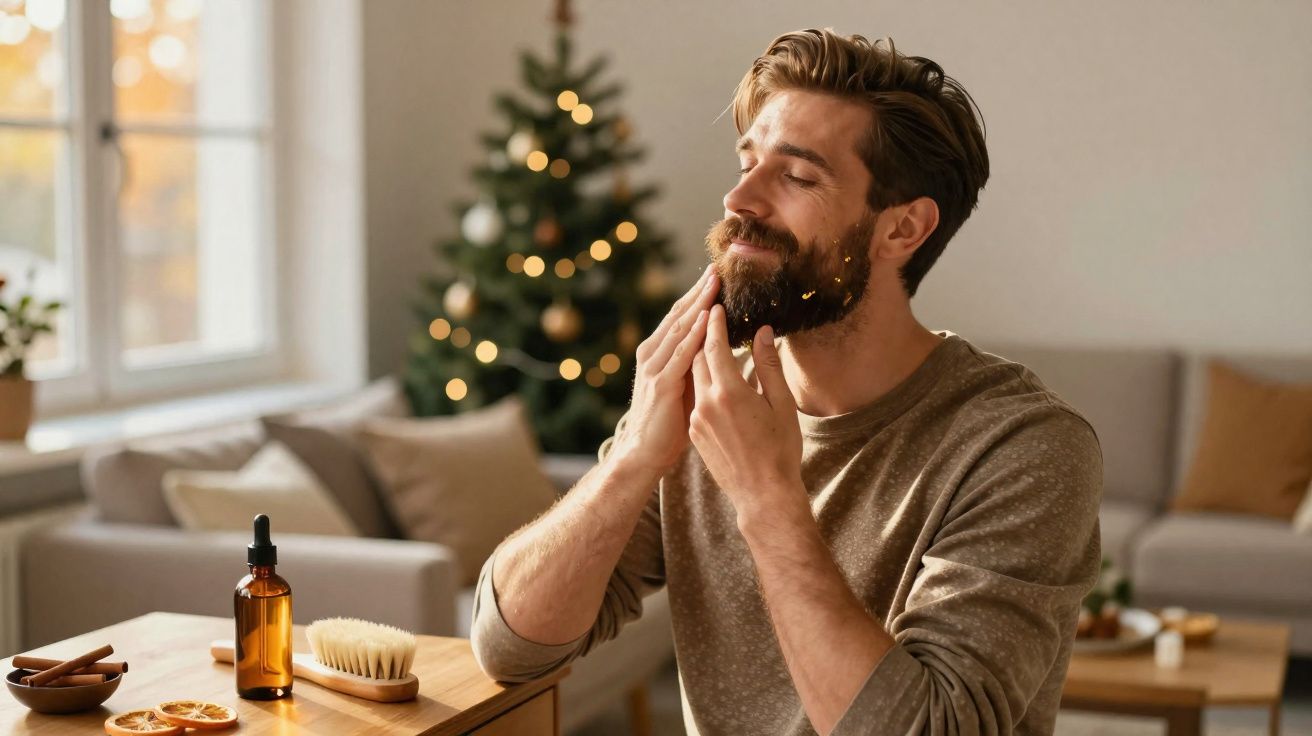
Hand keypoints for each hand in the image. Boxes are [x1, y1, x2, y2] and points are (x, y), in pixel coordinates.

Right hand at [609, 265, 718, 476]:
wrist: (644, 453)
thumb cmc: (669, 424)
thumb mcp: (684, 387)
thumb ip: (696, 364)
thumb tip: (719, 346)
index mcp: (658, 353)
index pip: (680, 317)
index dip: (697, 295)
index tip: (715, 276)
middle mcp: (652, 354)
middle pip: (679, 315)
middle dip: (699, 291)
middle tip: (717, 267)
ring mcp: (655, 367)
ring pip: (680, 327)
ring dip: (698, 303)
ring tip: (715, 282)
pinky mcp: (661, 383)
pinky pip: (682, 353)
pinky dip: (695, 333)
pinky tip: (708, 317)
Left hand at [690, 305, 803, 517]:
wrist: (762, 494)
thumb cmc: (780, 449)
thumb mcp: (781, 404)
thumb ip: (768, 366)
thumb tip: (762, 332)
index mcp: (729, 391)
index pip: (713, 345)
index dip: (713, 323)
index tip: (715, 305)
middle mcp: (706, 402)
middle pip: (698, 357)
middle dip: (703, 337)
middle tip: (711, 318)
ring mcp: (697, 419)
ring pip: (695, 379)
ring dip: (703, 362)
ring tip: (715, 347)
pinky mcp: (694, 433)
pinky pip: (695, 399)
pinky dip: (704, 386)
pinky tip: (718, 384)